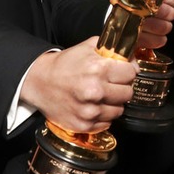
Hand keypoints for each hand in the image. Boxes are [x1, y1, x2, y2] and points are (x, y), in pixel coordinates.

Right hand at [20, 37, 138, 132]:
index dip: (127, 71)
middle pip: (128, 93)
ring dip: (113, 103)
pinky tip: (94, 105)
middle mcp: (95, 92)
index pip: (131, 74)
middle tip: (111, 83)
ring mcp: (90, 111)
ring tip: (101, 95)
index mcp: (98, 69)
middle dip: (122, 87)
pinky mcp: (84, 125)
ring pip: (120, 110)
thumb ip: (114, 50)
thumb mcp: (88, 47)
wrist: (39, 81)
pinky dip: (103, 115)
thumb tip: (134, 60)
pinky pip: (107, 122)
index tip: (122, 72)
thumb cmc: (65, 64)